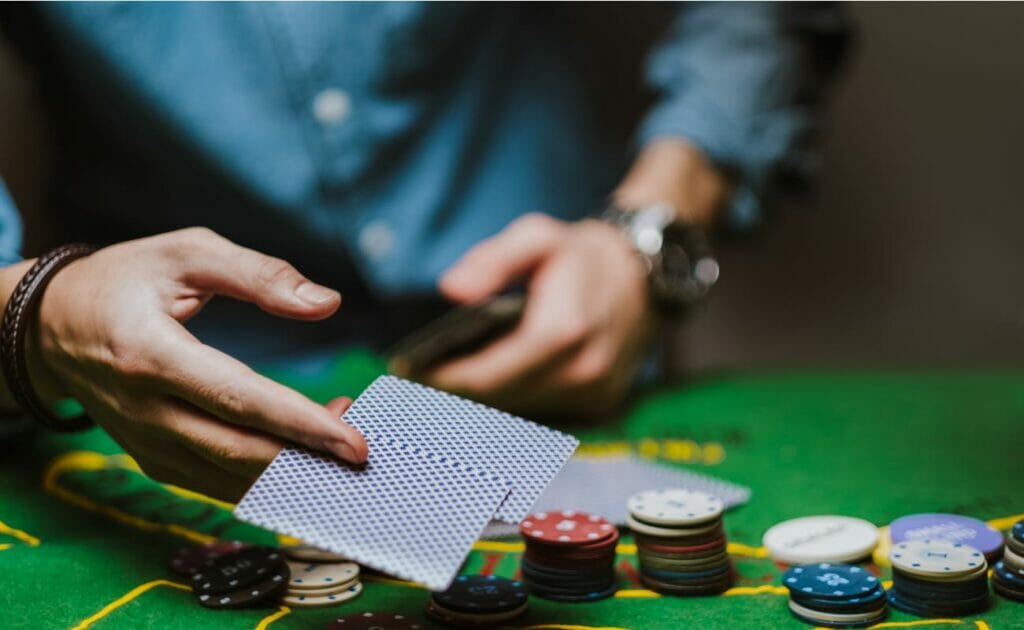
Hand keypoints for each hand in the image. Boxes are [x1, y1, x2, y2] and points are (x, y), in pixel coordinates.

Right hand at [30, 228, 366, 500]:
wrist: (51, 327)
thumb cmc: (125, 281)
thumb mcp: (187, 253)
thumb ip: (259, 274)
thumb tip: (326, 303)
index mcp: (151, 354)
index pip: (238, 399)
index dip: (301, 423)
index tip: (354, 441)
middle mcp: (145, 410)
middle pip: (240, 451)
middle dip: (310, 456)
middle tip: (363, 444)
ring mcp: (146, 443)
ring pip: (232, 478)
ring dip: (294, 470)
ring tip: (339, 438)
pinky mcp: (153, 460)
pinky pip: (217, 484)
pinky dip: (265, 479)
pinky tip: (302, 457)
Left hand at [424, 214, 654, 419]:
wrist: (645, 278)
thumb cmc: (583, 256)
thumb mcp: (537, 237)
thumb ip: (492, 260)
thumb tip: (450, 290)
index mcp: (562, 332)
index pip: (487, 375)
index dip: (445, 377)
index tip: (409, 370)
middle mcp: (581, 373)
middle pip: (499, 397)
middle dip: (459, 388)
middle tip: (420, 375)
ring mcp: (594, 395)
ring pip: (520, 409)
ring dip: (486, 396)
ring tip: (446, 378)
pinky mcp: (601, 406)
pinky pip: (544, 409)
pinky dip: (517, 396)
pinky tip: (491, 380)